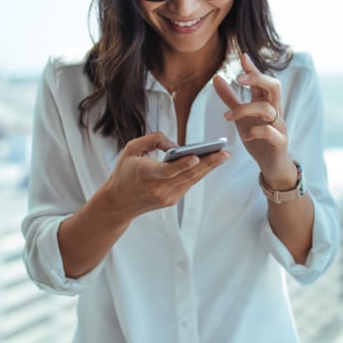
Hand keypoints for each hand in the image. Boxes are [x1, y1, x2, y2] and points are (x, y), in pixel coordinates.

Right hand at [106, 131, 229, 221]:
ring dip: (209, 168)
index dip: (182, 164)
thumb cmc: (125, 171)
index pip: (167, 171)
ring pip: (192, 180)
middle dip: (208, 163)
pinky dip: (199, 173)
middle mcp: (157, 188)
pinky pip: (188, 184)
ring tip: (223, 156)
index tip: (196, 157)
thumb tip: (176, 145)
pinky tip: (211, 163)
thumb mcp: (132, 148)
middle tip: (225, 153)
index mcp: (145, 173)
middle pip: (186, 175)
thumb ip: (153, 140)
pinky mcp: (171, 201)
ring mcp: (165, 197)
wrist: (118, 202)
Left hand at [213, 53, 295, 186]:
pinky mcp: (280, 142)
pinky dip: (258, 131)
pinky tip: (246, 135)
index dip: (253, 69)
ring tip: (228, 116)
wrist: (273, 166)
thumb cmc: (258, 139)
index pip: (261, 81)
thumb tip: (216, 78)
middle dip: (257, 79)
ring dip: (246, 109)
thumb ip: (230, 98)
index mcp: (265, 103)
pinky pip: (272, 132)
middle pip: (274, 87)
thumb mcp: (241, 117)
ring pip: (268, 109)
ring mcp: (279, 126)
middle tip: (238, 78)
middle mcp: (275, 111)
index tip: (243, 56)